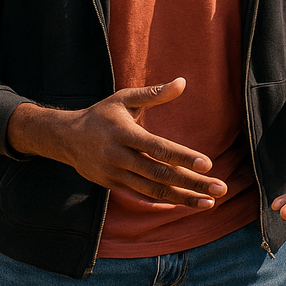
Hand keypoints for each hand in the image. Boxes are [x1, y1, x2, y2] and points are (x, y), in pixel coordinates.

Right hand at [55, 79, 226, 207]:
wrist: (66, 139)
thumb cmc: (101, 114)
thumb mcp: (124, 99)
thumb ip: (154, 93)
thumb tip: (183, 82)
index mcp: (124, 133)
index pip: (157, 148)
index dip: (182, 157)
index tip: (208, 164)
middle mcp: (119, 156)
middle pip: (160, 174)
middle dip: (192, 183)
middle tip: (220, 189)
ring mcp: (115, 174)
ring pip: (153, 190)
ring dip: (183, 198)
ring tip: (209, 203)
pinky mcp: (113, 185)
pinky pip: (143, 196)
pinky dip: (165, 201)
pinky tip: (186, 204)